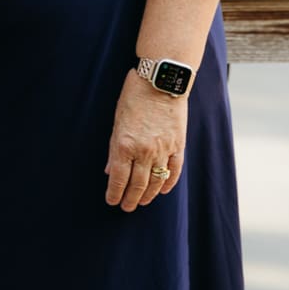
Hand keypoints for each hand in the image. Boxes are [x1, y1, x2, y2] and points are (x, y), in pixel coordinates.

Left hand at [103, 69, 185, 211]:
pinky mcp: (178, 145)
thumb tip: (110, 171)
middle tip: (126, 207)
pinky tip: (161, 191)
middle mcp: (144, 151)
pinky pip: (174, 171)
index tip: (112, 201)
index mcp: (125, 144)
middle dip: (130, 199)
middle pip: (137, 184)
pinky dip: (168, 183)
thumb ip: (114, 149)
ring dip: (147, 195)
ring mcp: (163, 150)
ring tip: (142, 202)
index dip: (114, 193)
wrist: (160, 81)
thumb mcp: (117, 122)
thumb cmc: (133, 97)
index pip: (119, 178)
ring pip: (155, 181)